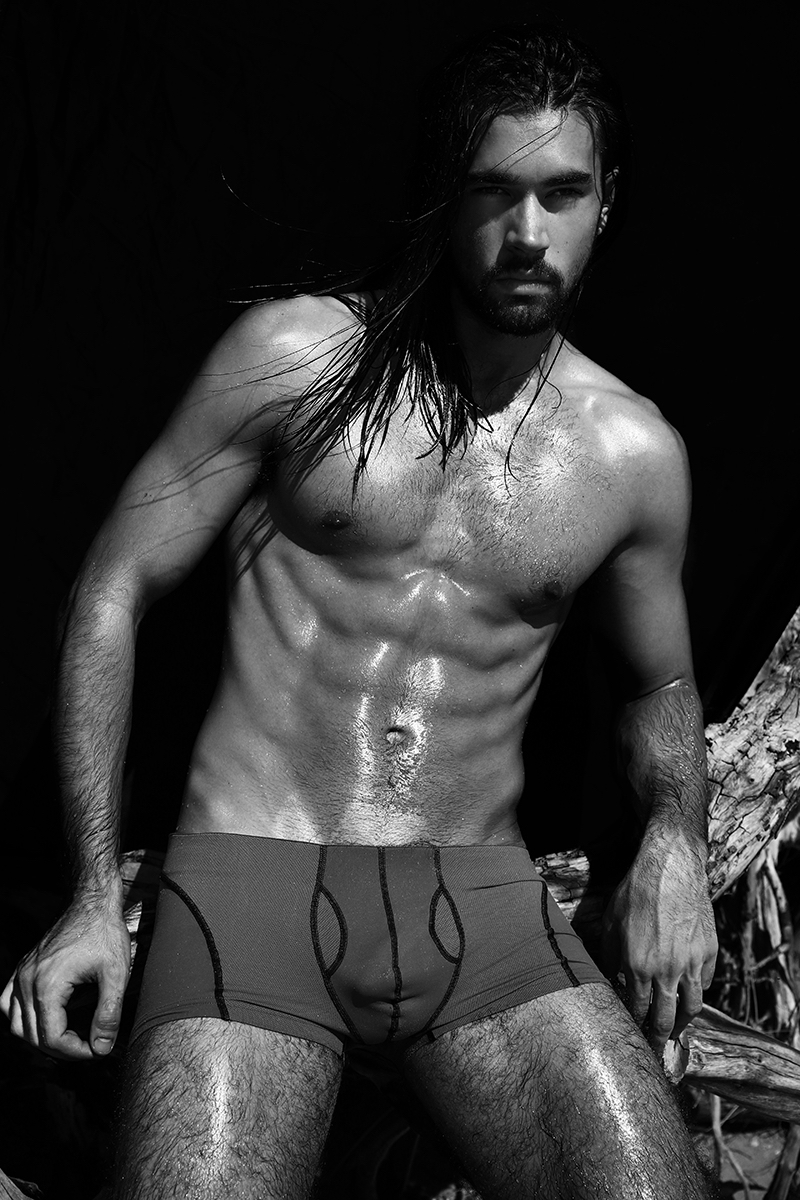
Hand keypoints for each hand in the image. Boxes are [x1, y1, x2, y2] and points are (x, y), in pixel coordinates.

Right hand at [0, 898, 130, 1059]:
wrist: (92, 903)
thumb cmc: (105, 933)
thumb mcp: (115, 974)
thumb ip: (109, 1014)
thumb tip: (102, 1048)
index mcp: (48, 986)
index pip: (52, 1039)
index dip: (76, 1052)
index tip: (97, 1050)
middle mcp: (27, 981)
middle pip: (32, 1036)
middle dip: (61, 1049)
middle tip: (88, 1046)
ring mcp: (21, 974)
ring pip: (16, 1024)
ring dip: (39, 1038)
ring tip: (68, 1038)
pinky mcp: (22, 968)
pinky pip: (7, 1003)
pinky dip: (21, 1018)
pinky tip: (42, 1019)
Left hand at [601, 830, 717, 1056]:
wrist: (671, 868)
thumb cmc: (636, 892)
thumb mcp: (611, 924)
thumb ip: (609, 956)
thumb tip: (608, 978)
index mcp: (638, 966)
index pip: (638, 1010)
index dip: (635, 1025)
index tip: (633, 1034)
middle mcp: (667, 971)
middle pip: (666, 1019)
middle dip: (660, 1039)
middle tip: (657, 1049)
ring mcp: (692, 963)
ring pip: (692, 1007)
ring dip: (683, 1022)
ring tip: (677, 1028)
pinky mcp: (710, 951)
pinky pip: (706, 981)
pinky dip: (698, 991)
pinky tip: (690, 992)